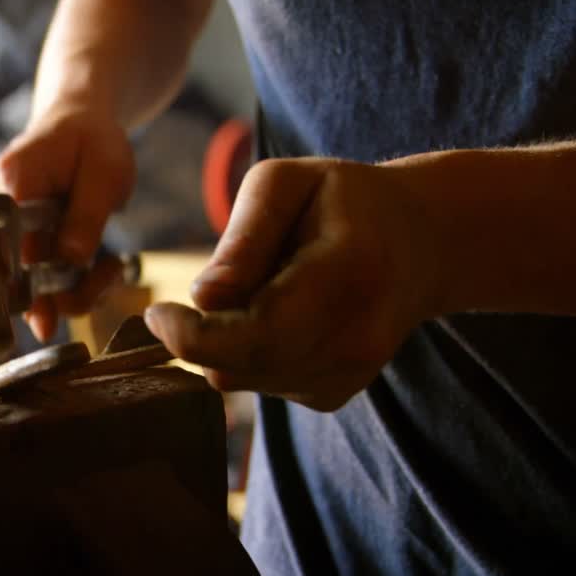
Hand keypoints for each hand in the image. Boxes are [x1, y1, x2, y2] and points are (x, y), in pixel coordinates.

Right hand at [0, 103, 135, 341]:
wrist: (82, 126)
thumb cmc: (92, 141)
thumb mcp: (105, 172)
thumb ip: (86, 216)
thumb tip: (70, 258)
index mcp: (12, 183)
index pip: (3, 243)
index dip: (21, 286)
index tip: (43, 321)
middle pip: (8, 276)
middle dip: (55, 299)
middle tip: (104, 282)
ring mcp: (7, 233)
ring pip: (28, 288)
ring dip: (74, 293)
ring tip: (112, 270)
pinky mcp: (24, 248)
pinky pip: (43, 283)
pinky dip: (75, 287)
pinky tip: (103, 270)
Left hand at [144, 157, 442, 411]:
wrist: (419, 242)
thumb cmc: (341, 199)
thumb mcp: (286, 182)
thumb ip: (244, 235)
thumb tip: (204, 296)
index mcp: (347, 273)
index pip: (254, 332)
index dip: (190, 334)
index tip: (156, 311)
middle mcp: (356, 336)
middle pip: (238, 365)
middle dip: (197, 336)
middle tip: (201, 292)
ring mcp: (349, 373)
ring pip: (242, 379)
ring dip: (224, 343)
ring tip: (259, 292)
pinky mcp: (335, 393)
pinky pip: (260, 385)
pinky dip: (248, 356)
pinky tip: (277, 316)